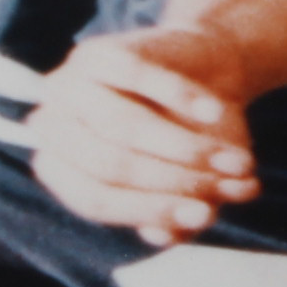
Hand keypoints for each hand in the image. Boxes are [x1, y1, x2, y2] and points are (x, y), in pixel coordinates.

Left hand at [25, 27, 262, 244]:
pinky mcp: (100, 49)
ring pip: (124, 125)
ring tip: (236, 161)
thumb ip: (173, 217)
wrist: (199, 69)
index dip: (153, 210)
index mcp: (58, 168)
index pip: (96, 200)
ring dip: (187, 147)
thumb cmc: (186, 137)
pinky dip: (183, 98)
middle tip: (228, 187)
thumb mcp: (184, 185)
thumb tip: (166, 236)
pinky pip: (139, 76)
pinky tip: (217, 114)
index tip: (203, 215)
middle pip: (110, 165)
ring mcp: (69, 83)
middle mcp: (51, 127)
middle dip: (175, 180)